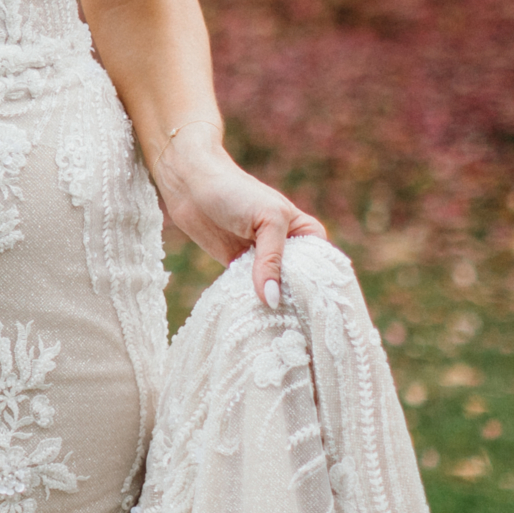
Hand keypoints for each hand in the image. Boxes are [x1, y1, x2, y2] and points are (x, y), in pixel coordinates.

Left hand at [154, 136, 324, 313]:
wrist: (190, 183)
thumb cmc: (235, 190)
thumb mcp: (267, 220)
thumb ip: (271, 260)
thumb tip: (272, 300)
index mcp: (306, 233)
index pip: (323, 269)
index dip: (322, 291)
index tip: (320, 317)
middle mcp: (288, 249)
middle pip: (300, 285)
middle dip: (297, 303)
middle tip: (297, 329)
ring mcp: (263, 260)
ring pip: (274, 291)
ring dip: (273, 307)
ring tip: (277, 330)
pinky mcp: (238, 267)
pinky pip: (249, 292)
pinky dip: (250, 303)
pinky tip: (252, 318)